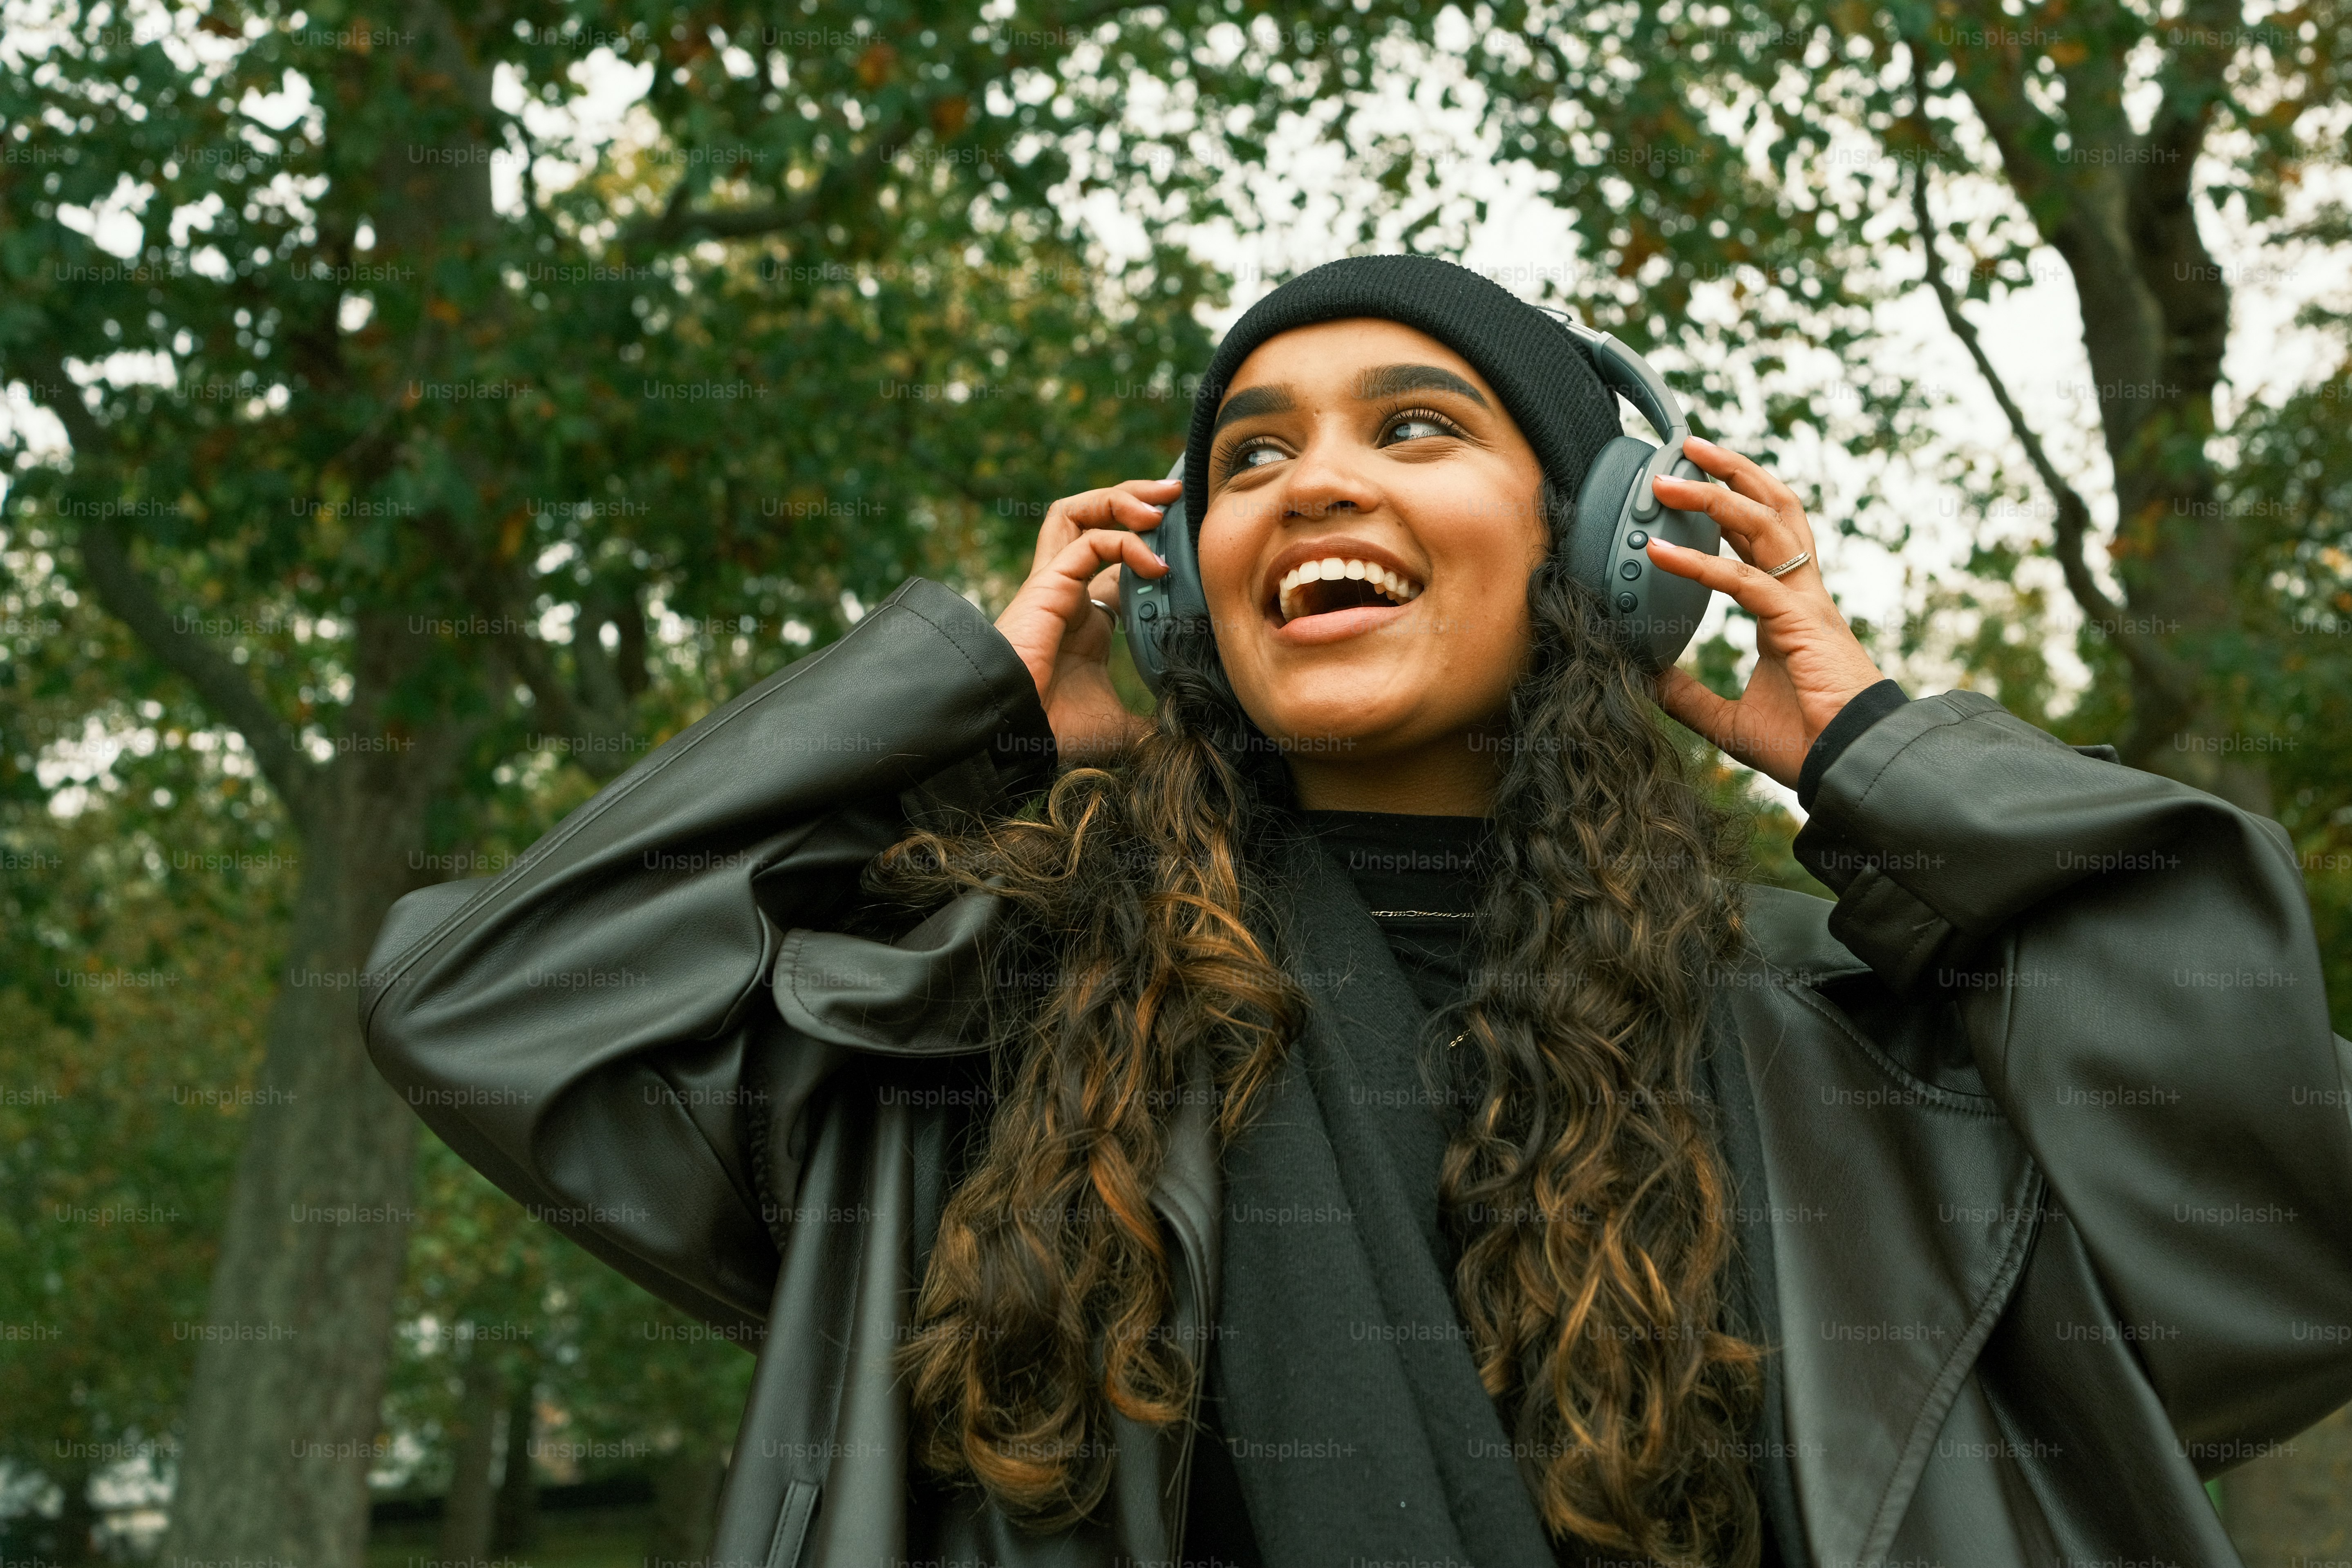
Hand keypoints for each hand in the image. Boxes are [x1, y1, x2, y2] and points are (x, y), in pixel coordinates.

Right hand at [993, 476, 1178, 759]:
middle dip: (1133, 499)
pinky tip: (1153, 563)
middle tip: (1175, 497)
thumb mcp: (1117, 726)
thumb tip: (1186, 738)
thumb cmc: (1053, 728)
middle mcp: (1067, 591)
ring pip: (1079, 511)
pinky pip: (1088, 541)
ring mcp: (1054, 583)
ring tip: (1161, 507)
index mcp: (1082, 618)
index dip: (1147, 544)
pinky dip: (1124, 540)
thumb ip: (1149, 724)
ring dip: (1123, 499)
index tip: (1186, 547)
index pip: (1113, 561)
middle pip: (1091, 518)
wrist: (1013, 734)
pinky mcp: (1048, 583)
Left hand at [1641, 436, 1885, 787]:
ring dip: (1714, 495)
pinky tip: (1661, 552)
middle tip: (1687, 447)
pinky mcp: (1799, 623)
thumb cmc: (1806, 743)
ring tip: (1668, 477)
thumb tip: (1649, 680)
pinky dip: (1700, 563)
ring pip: (1764, 526)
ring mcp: (1803, 603)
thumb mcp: (1730, 719)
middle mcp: (1800, 594)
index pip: (1760, 540)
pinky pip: (1745, 581)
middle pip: (1771, 510)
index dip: (1730, 505)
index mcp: (1788, 608)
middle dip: (1732, 472)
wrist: (1850, 767)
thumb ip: (1690, 697)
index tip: (1693, 481)